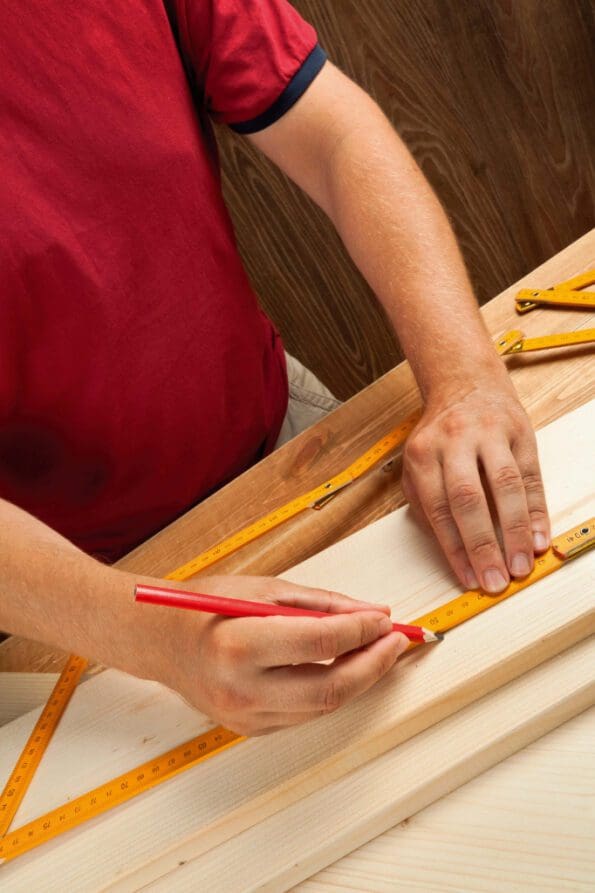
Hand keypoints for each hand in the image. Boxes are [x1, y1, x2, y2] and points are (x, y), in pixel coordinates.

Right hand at [134, 574, 408, 735]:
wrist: (158, 642)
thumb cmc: (205, 607)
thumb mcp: (262, 589)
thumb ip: (321, 603)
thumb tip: (372, 613)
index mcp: (239, 646)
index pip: (320, 644)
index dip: (361, 631)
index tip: (385, 619)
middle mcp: (241, 689)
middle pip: (330, 689)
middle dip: (373, 665)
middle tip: (396, 641)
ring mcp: (245, 716)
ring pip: (322, 706)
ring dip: (358, 678)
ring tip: (374, 650)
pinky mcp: (250, 729)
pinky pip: (304, 714)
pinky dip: (330, 691)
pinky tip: (341, 667)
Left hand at [401, 372, 549, 592]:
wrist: (465, 383)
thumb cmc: (440, 435)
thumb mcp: (417, 463)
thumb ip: (425, 503)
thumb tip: (449, 551)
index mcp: (423, 454)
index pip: (438, 509)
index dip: (454, 548)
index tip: (468, 579)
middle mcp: (455, 441)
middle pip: (467, 498)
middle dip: (482, 545)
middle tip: (495, 581)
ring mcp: (489, 434)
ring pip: (504, 486)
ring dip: (515, 531)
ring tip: (521, 566)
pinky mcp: (519, 432)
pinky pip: (530, 476)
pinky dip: (537, 511)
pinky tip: (540, 538)